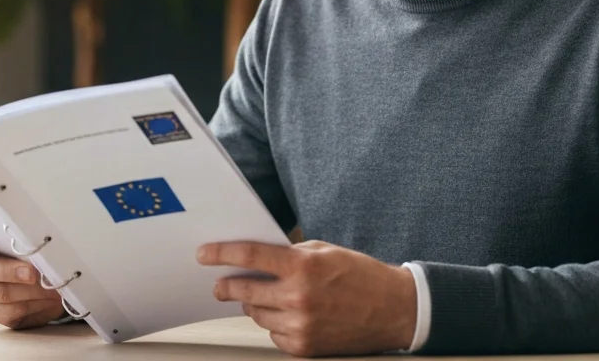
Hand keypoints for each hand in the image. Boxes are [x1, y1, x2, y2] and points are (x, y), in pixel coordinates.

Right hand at [0, 222, 66, 328]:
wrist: (45, 281)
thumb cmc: (33, 252)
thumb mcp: (29, 240)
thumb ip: (25, 239)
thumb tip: (40, 245)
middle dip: (9, 271)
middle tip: (31, 273)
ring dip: (27, 291)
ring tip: (47, 287)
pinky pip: (9, 312)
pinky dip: (32, 305)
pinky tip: (46, 299)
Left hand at [198, 240, 416, 357]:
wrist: (394, 309)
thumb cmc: (361, 275)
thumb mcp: (325, 250)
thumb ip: (290, 254)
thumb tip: (256, 258)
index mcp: (303, 267)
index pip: (250, 256)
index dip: (221, 254)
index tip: (204, 254)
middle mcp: (298, 297)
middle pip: (245, 291)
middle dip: (227, 286)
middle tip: (220, 285)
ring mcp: (301, 326)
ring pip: (257, 315)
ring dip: (256, 305)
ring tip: (271, 297)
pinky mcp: (305, 348)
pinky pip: (274, 335)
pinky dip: (275, 324)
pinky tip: (290, 315)